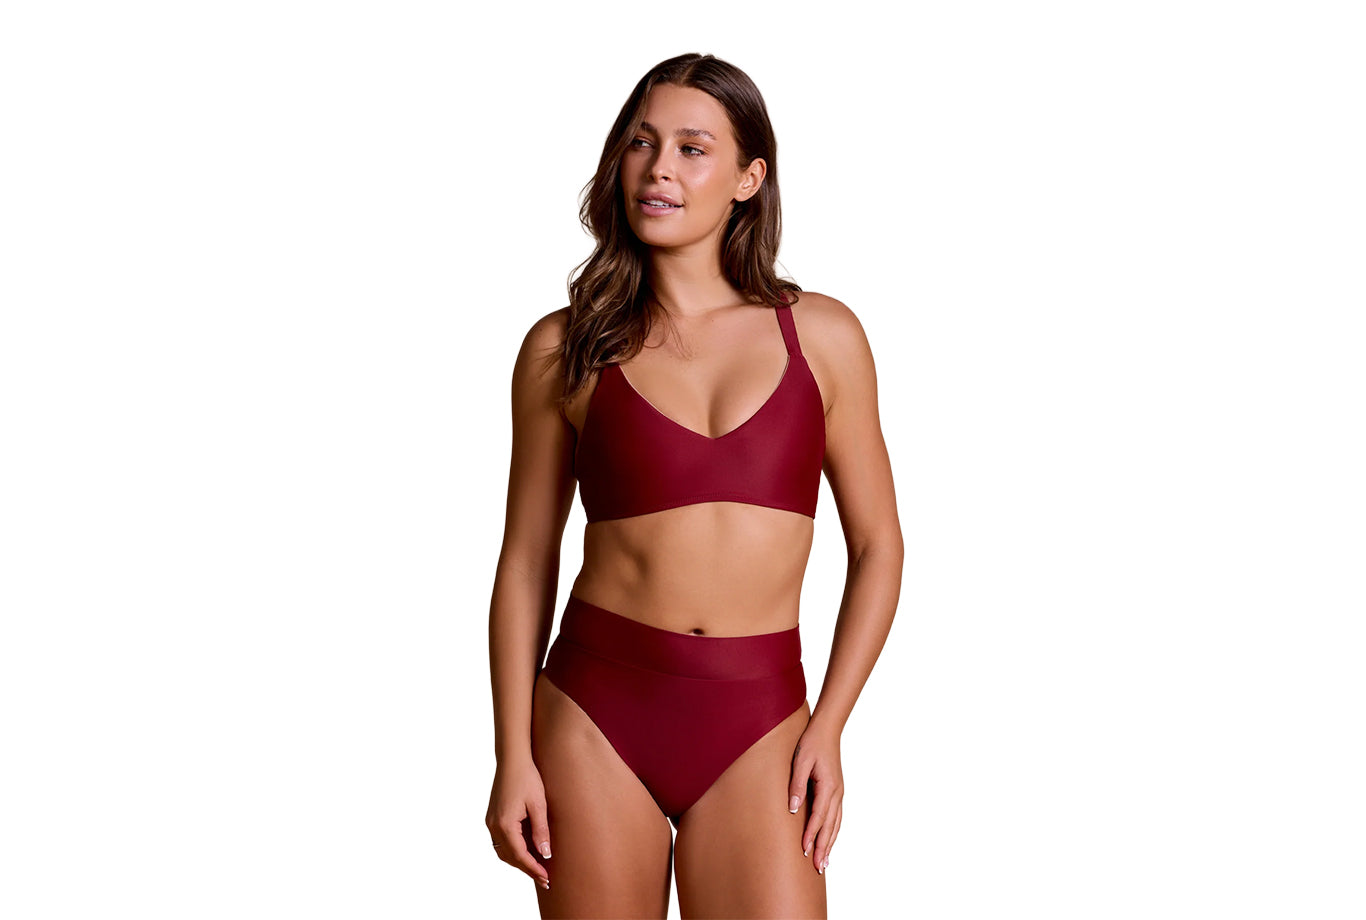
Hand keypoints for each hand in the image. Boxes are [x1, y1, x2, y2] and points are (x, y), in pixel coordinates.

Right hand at [485, 758, 551, 889]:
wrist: (512, 759)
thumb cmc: (528, 778)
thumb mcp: (539, 805)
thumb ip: (541, 831)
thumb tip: (545, 854)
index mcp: (505, 825)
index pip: (520, 856)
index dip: (534, 869)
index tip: (547, 879)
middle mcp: (494, 826)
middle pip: (509, 857)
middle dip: (526, 869)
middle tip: (544, 878)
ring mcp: (491, 822)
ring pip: (503, 851)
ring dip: (518, 861)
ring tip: (536, 867)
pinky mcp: (492, 817)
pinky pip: (501, 841)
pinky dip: (513, 850)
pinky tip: (526, 850)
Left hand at [788, 718, 842, 874]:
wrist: (827, 730)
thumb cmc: (811, 743)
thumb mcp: (801, 761)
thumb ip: (796, 785)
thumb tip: (793, 809)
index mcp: (828, 786)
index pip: (819, 817)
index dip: (812, 835)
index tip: (805, 851)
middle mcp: (837, 793)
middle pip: (830, 826)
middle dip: (824, 848)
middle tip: (818, 868)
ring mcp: (839, 793)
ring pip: (836, 824)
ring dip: (830, 843)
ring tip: (825, 862)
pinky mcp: (837, 791)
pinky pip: (837, 817)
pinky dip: (834, 832)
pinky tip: (829, 840)